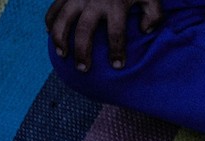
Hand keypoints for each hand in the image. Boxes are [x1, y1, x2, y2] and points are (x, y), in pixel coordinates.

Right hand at [46, 0, 162, 71]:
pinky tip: (50, 35)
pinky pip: (54, 7)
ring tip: (63, 55)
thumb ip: (154, 14)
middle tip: (83, 69)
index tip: (117, 66)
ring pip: (63, 19)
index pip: (116, 32)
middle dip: (82, 52)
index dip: (117, 51)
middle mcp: (93, 0)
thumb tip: (144, 31)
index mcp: (116, 4)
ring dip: (60, 38)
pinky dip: (49, 20)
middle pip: (84, 30)